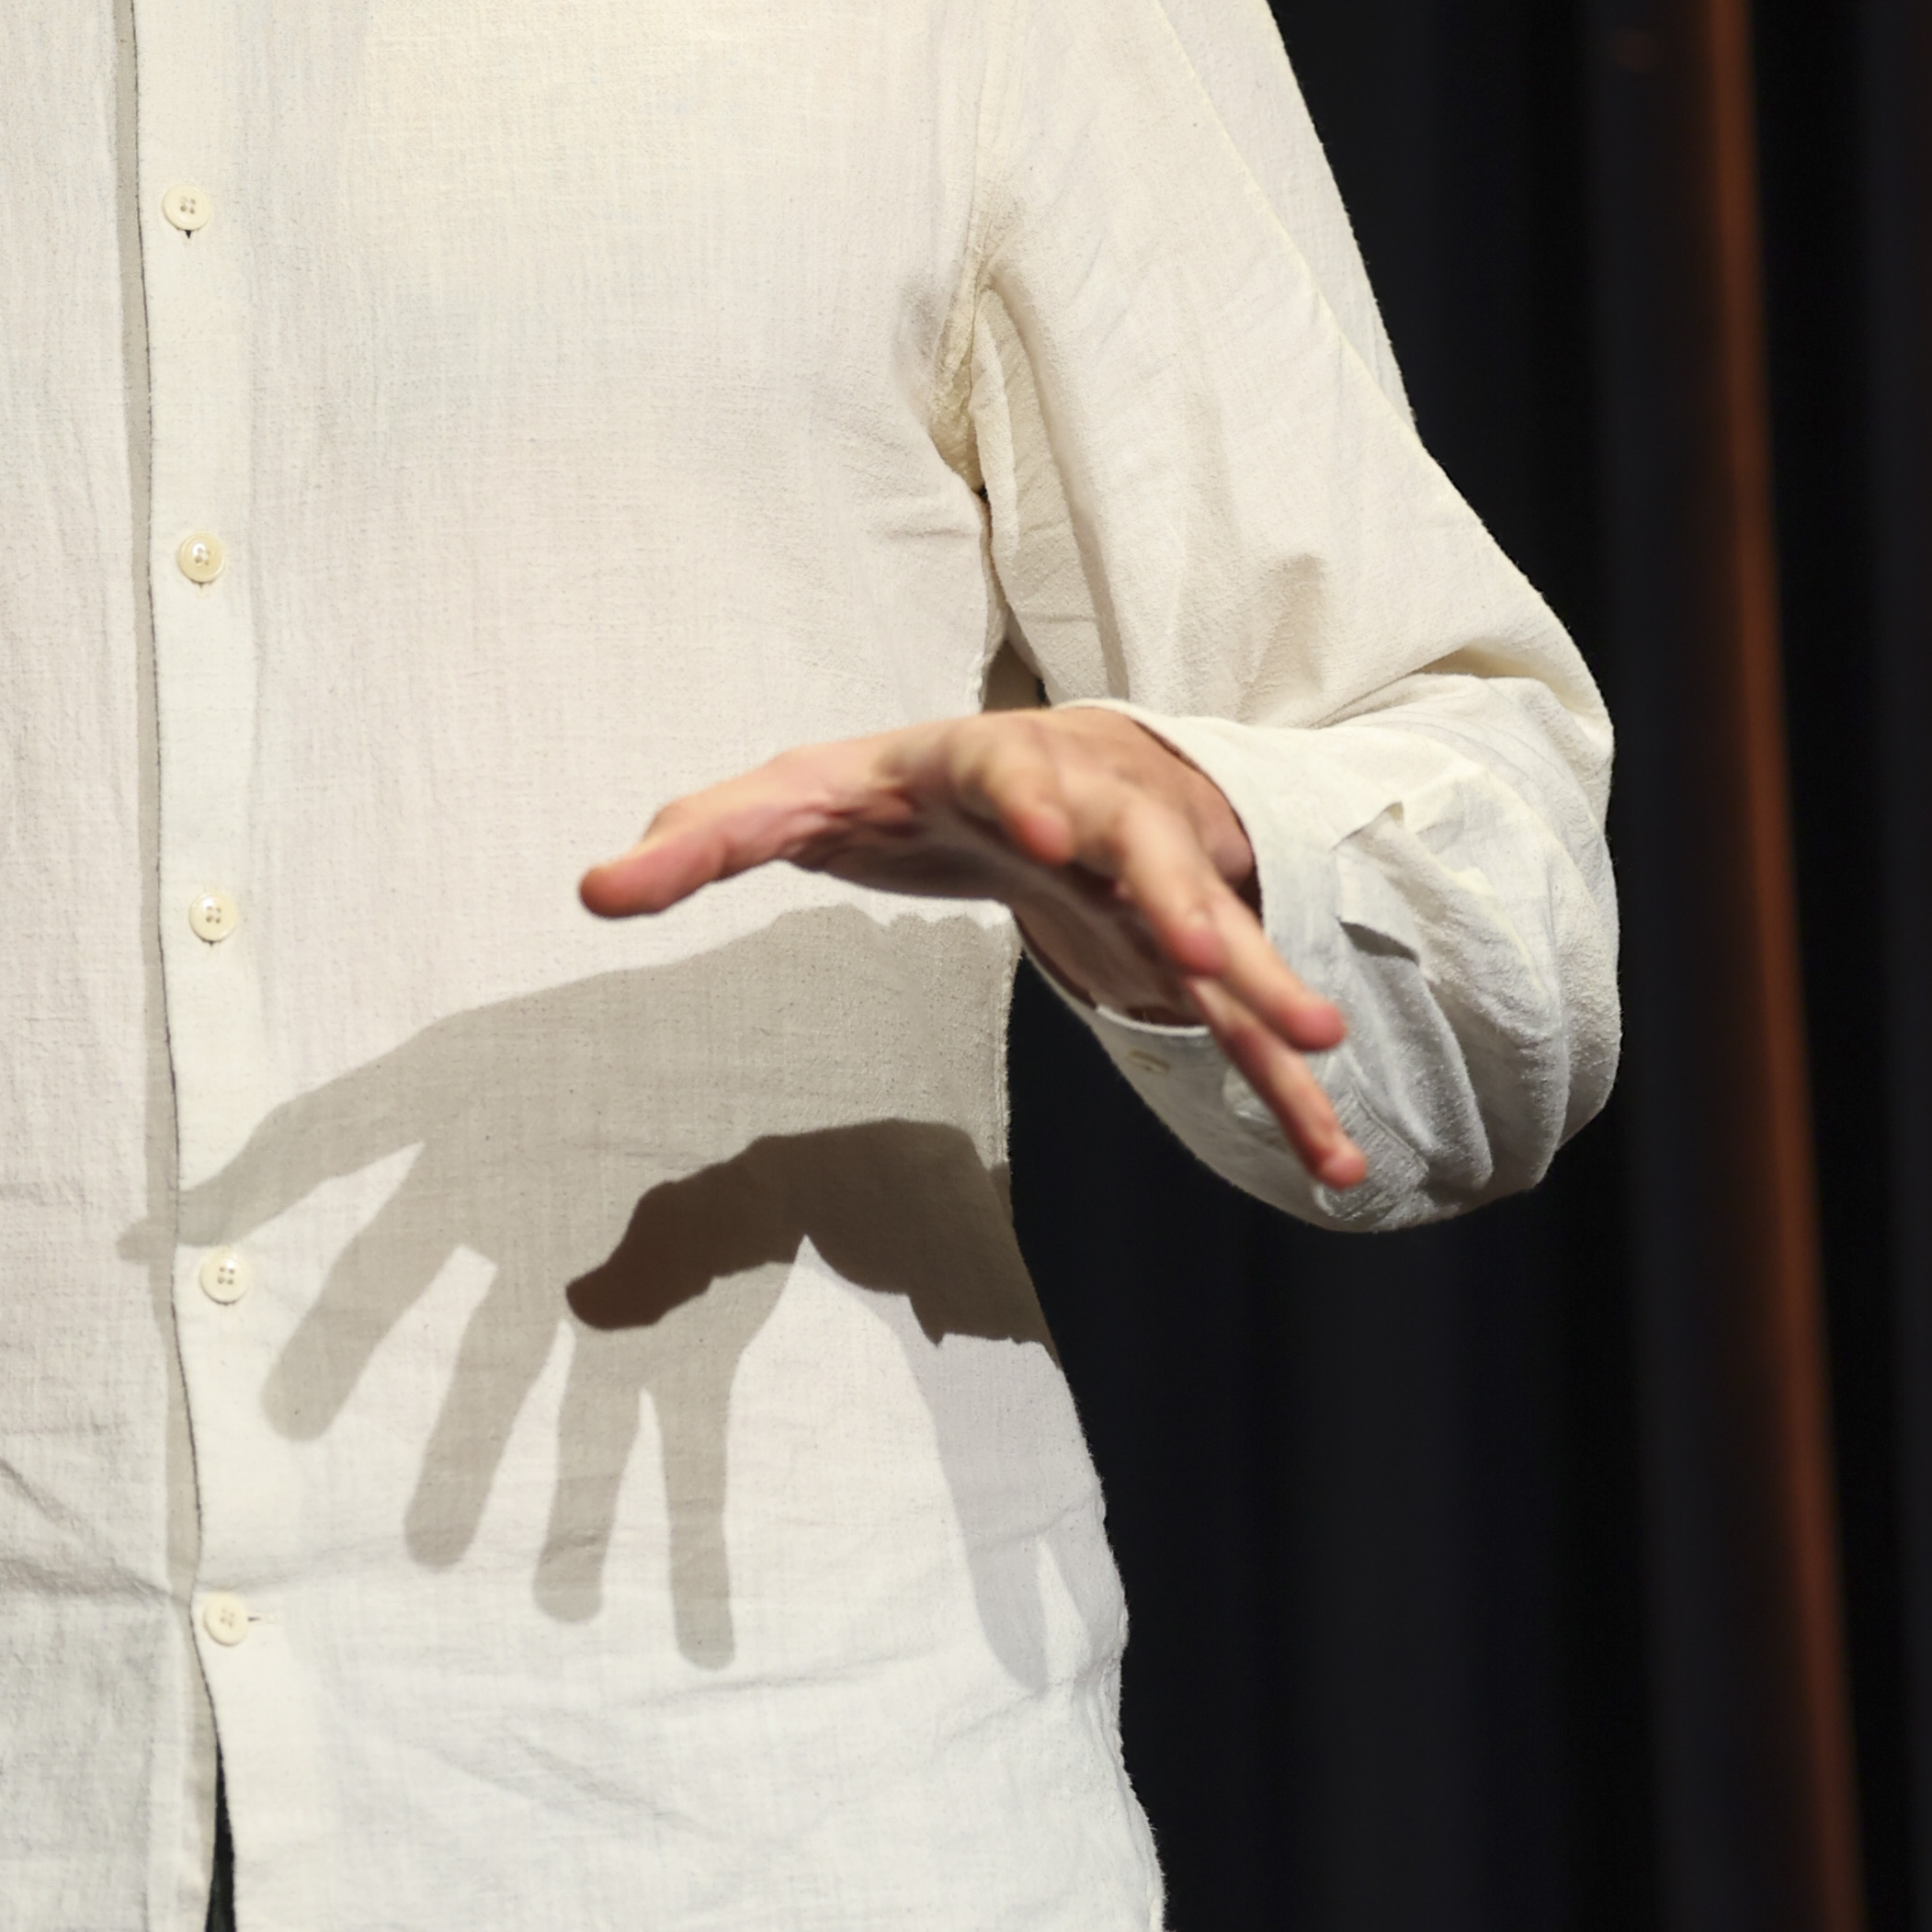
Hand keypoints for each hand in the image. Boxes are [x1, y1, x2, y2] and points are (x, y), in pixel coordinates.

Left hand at [580, 704, 1363, 1194]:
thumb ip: (703, 835)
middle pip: (1141, 848)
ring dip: (1261, 986)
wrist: (1036, 769)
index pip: (1004, 774)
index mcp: (992, 767)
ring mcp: (1150, 886)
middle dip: (1179, 894)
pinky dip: (1288, 1098)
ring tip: (1315, 1040)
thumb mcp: (800, 793)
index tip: (1039, 829)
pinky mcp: (1184, 958)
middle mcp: (1090, 814)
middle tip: (1208, 945)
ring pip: (1215, 935)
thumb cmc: (903, 787)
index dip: (1024, 798)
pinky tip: (1339, 1164)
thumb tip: (592, 885)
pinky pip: (1241, 1032)